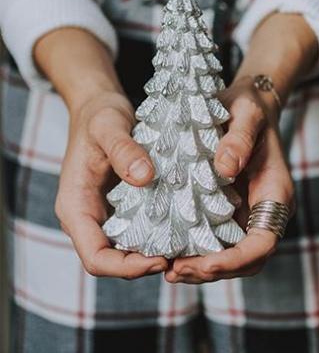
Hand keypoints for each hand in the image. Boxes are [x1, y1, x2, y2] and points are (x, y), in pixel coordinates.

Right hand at [55, 91, 168, 278]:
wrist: (98, 108)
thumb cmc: (98, 116)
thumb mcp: (108, 126)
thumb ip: (123, 150)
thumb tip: (144, 178)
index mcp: (75, 206)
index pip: (95, 257)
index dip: (126, 267)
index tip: (161, 261)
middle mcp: (88, 217)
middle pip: (113, 260)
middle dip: (145, 265)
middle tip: (182, 258)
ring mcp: (104, 213)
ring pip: (126, 248)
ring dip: (153, 253)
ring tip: (186, 247)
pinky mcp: (120, 205)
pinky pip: (136, 230)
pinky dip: (157, 235)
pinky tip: (181, 228)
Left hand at [165, 76, 293, 282]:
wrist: (247, 107)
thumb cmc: (250, 108)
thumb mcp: (247, 113)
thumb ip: (240, 139)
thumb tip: (225, 169)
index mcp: (275, 192)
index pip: (264, 242)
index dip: (237, 259)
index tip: (205, 263)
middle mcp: (263, 209)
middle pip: (247, 259)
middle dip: (213, 270)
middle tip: (174, 270)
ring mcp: (247, 212)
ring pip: (231, 255)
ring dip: (202, 267)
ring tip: (168, 268)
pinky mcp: (230, 209)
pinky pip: (217, 239)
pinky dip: (197, 250)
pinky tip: (171, 248)